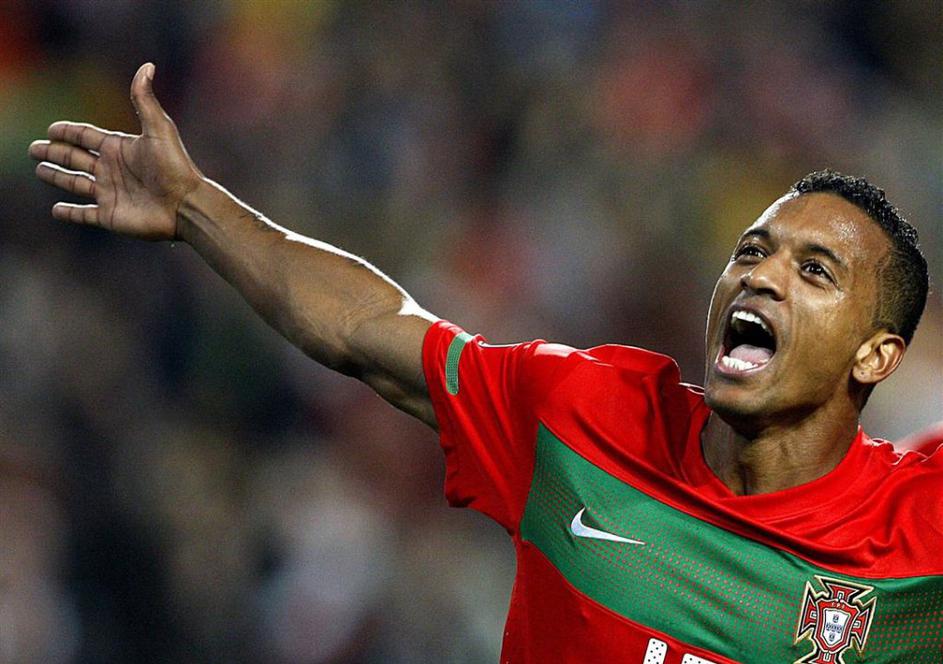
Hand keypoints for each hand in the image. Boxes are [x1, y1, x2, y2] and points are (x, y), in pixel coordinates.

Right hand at [28, 63, 202, 240]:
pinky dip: (68, 213)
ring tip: (40, 170)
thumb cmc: (175, 166)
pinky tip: (56, 210)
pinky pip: (83, 214)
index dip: (67, 132)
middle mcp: (112, 169)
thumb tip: (147, 66)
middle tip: (34, 149)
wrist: (186, 205)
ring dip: (57, 177)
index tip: (50, 129)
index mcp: (119, 148)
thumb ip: (145, 99)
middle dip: (54, 152)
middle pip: (75, 158)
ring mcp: (110, 193)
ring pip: (75, 183)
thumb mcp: (159, 128)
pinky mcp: (110, 216)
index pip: (85, 136)